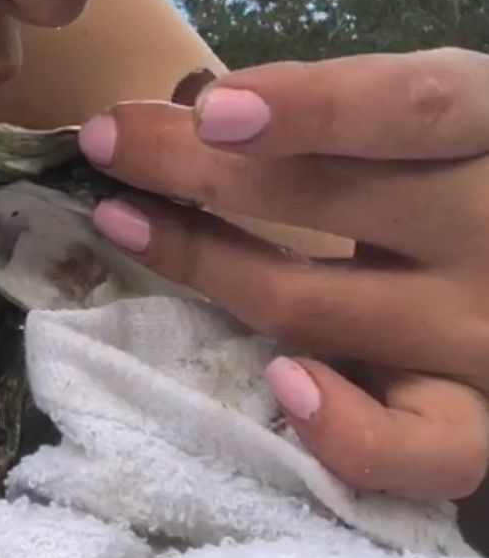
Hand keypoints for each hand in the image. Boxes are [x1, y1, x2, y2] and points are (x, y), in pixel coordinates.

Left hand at [76, 49, 488, 502]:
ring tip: (120, 223)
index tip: (212, 111)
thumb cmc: (463, 181)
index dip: (314, 108)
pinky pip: (416, 449)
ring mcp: (487, 333)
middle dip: (194, 168)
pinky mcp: (487, 422)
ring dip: (202, 264)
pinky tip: (282, 384)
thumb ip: (343, 116)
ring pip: (316, 306)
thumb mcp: (427, 126)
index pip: (413, 107)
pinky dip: (345, 428)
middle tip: (106, 142)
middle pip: (329, 199)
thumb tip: (183, 114)